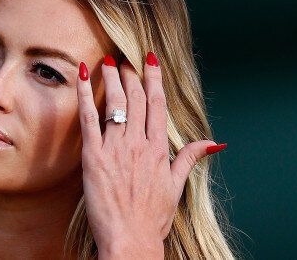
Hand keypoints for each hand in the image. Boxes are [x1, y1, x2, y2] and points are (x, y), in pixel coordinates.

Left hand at [75, 52, 225, 258]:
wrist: (130, 239)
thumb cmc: (152, 217)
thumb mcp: (176, 186)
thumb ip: (190, 158)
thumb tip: (213, 143)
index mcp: (159, 149)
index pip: (158, 104)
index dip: (154, 79)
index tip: (150, 60)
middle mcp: (139, 144)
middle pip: (136, 99)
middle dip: (130, 74)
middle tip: (123, 57)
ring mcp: (116, 148)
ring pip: (116, 104)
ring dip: (111, 79)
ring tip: (107, 61)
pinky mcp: (94, 156)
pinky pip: (89, 119)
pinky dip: (86, 95)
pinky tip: (83, 77)